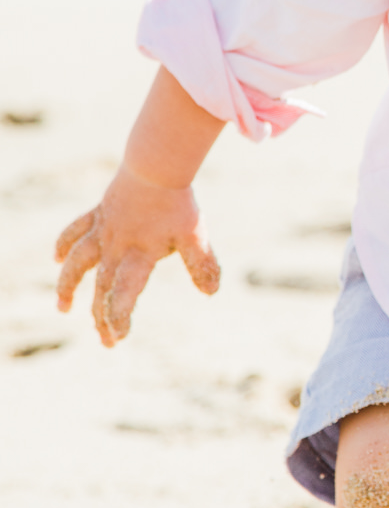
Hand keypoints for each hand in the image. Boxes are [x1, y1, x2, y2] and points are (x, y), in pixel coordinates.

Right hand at [55, 162, 219, 346]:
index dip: (119, 316)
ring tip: (63, 307)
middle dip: (102, 317)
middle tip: (106, 343)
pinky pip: (74, 231)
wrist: (156, 164)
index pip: (124, 293)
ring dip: (68, 286)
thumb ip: (202, 264)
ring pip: (77, 263)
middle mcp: (115, 247)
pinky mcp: (98, 214)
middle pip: (103, 288)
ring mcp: (103, 230)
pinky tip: (57, 259)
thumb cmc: (178, 203)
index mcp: (138, 255)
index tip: (118, 336)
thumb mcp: (194, 235)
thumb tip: (211, 292)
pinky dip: (64, 245)